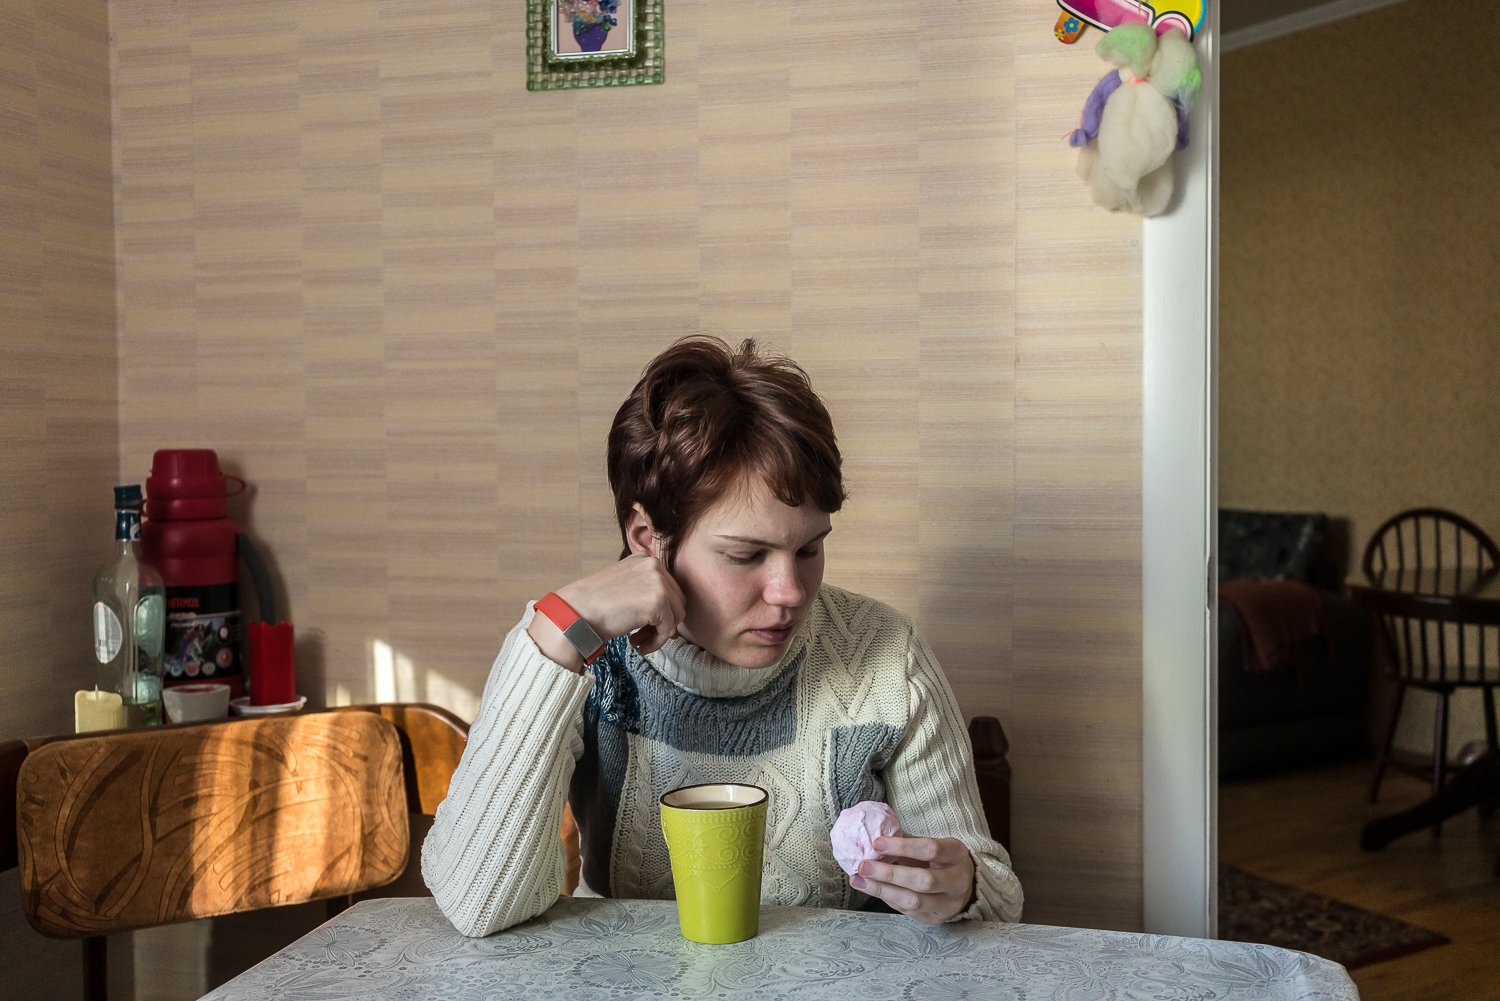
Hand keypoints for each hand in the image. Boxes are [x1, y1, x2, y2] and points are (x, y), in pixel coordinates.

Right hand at [529, 555, 686, 669]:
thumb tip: (669, 613)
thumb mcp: (622, 584)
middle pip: (677, 601)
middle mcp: (654, 565)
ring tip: (638, 641)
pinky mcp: (658, 602)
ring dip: (659, 633)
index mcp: (645, 559)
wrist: (575, 612)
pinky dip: (655, 642)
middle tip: (641, 636)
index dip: (661, 611)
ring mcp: (658, 583)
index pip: (669, 588)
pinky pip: (668, 630)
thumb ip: (645, 589)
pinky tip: (637, 645)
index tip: (645, 624)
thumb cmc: (593, 603)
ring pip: (676, 616)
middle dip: (662, 622)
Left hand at [849, 835, 975, 924]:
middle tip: (863, 866)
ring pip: (914, 901)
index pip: (930, 849)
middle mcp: (957, 882)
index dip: (902, 846)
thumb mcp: (933, 845)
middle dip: (889, 874)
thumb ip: (908, 842)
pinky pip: (908, 911)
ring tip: (859, 880)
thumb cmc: (941, 860)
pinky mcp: (936, 919)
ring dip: (882, 890)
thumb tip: (874, 834)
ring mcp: (948, 904)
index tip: (876, 842)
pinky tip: (871, 889)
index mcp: (956, 855)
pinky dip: (887, 898)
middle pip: (923, 880)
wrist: (964, 886)